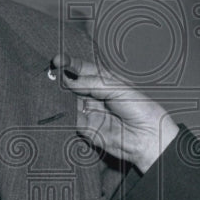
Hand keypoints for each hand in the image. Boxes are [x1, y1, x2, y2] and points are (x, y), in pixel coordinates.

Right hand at [51, 54, 178, 171]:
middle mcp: (95, 95)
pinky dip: (63, 113)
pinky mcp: (86, 128)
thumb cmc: (142, 110)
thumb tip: (70, 80)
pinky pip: (70, 119)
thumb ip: (94, 84)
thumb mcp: (120, 89)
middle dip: (61, 79)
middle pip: (72, 84)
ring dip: (58, 96)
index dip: (70, 64)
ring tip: (50, 89)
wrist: (149, 139)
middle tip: (50, 74)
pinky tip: (57, 106)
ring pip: (68, 101)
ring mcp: (90, 111)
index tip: (58, 60)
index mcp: (105, 81)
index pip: (83, 69)